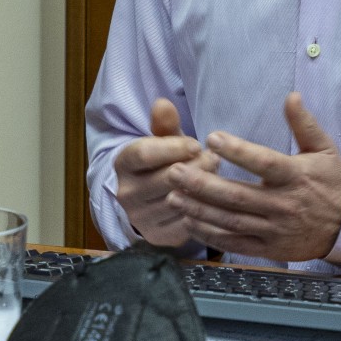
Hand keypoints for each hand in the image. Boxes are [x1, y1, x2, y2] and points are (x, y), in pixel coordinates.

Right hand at [112, 99, 217, 245]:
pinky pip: (187, 222)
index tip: (196, 144)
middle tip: (214, 159)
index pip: (145, 153)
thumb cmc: (163, 163)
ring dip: (203, 188)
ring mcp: (140, 218)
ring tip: (216, 176)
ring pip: (179, 201)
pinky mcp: (158, 237)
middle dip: (195, 166)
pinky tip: (214, 199)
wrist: (152, 201)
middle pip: (166, 177)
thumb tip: (163, 103)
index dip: (174, 147)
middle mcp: (126, 193)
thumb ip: (164, 124)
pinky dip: (203, 210)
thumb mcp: (163, 141)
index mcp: (123, 164)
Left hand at [167, 93, 340, 261]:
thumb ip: (304, 124)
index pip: (263, 162)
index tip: (212, 138)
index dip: (237, 151)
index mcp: (295, 176)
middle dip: (202, 184)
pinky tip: (190, 223)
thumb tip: (291, 96)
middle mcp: (283, 204)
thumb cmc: (333, 182)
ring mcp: (275, 229)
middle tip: (175, 171)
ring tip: (173, 196)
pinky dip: (211, 235)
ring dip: (199, 210)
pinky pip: (235, 244)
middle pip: (237, 195)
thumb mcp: (324, 148)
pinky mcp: (270, 248)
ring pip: (231, 221)